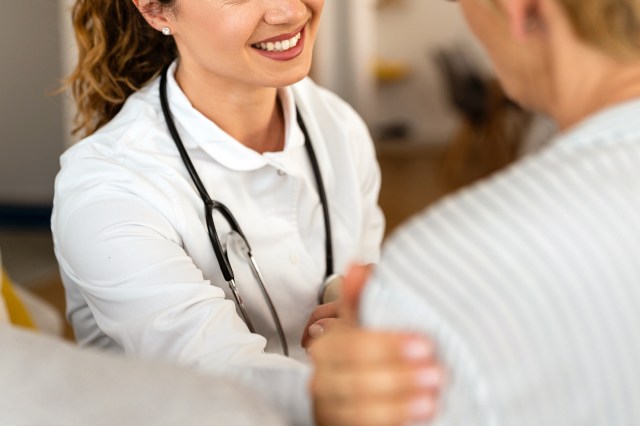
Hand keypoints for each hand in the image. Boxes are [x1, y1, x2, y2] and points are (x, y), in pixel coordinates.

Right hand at [308, 265, 443, 425]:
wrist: (353, 394)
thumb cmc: (362, 354)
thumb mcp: (361, 325)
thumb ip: (360, 299)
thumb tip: (360, 266)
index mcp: (326, 348)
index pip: (350, 346)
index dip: (386, 346)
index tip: (424, 344)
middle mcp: (323, 380)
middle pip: (353, 381)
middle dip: (397, 378)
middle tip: (437, 373)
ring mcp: (331, 409)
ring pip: (357, 411)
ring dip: (397, 405)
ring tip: (432, 399)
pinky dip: (392, 422)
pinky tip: (420, 415)